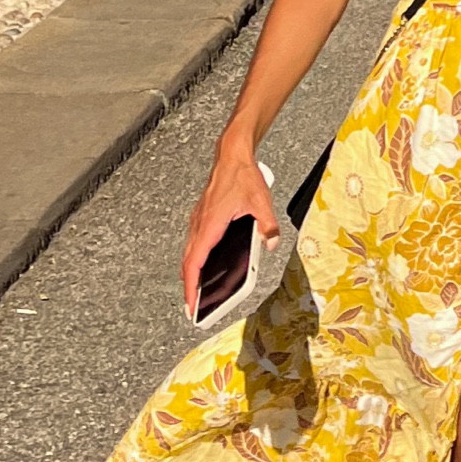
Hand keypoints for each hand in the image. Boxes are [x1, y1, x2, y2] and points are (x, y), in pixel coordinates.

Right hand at [181, 145, 278, 316]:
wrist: (232, 155)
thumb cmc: (243, 176)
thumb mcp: (262, 201)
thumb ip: (268, 225)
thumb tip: (272, 243)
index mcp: (210, 224)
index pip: (195, 261)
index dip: (191, 285)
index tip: (191, 302)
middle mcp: (200, 224)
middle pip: (187, 262)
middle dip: (188, 285)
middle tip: (192, 306)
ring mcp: (198, 220)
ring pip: (189, 252)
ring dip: (190, 271)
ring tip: (196, 290)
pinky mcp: (201, 216)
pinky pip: (194, 242)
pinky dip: (194, 257)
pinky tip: (203, 263)